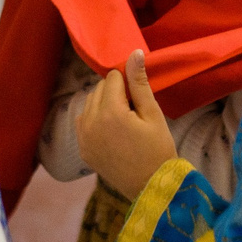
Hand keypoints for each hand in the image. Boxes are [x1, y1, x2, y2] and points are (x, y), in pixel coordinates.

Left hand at [76, 50, 176, 198]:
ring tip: (124, 121)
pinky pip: (83, 121)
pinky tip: (112, 130)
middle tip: (134, 110)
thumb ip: (139, 83)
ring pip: (89, 103)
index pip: (112, 78)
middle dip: (115, 92)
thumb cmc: (158, 149)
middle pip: (99, 88)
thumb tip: (134, 53)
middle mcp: (90, 123)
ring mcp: (83, 138)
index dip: (128, 83)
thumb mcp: (152, 114)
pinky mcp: (83, 149)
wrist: (152, 188)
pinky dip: (95, 119)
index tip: (139, 98)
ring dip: (103, 104)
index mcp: (110, 112)